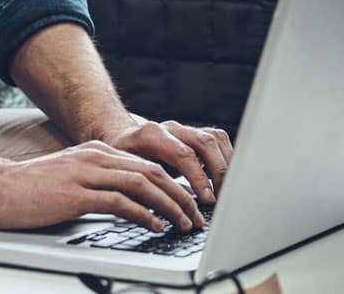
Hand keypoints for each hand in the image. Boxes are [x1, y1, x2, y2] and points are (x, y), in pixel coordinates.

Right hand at [0, 141, 204, 231]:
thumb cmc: (28, 187)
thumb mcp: (70, 177)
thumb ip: (98, 182)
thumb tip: (127, 202)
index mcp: (96, 151)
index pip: (146, 164)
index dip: (172, 183)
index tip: (186, 202)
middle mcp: (96, 157)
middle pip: (152, 171)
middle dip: (179, 194)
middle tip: (195, 215)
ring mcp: (86, 173)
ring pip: (142, 184)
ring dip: (169, 205)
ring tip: (183, 222)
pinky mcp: (76, 194)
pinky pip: (120, 202)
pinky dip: (144, 214)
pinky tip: (155, 225)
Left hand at [101, 121, 232, 203]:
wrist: (119, 139)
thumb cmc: (120, 162)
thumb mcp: (124, 175)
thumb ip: (142, 191)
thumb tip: (162, 215)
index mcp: (150, 136)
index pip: (183, 154)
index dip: (199, 178)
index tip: (207, 200)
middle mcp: (169, 129)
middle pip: (205, 142)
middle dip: (218, 171)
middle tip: (221, 196)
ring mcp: (182, 130)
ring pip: (214, 138)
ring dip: (225, 164)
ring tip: (225, 189)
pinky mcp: (192, 134)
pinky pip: (216, 140)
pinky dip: (224, 158)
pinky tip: (222, 177)